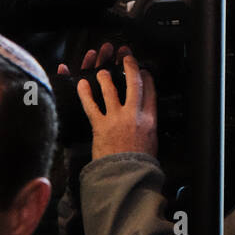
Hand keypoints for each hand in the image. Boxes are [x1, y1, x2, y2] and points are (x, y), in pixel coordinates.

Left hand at [57, 42, 156, 158]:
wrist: (126, 177)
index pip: (150, 91)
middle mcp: (134, 115)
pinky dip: (85, 94)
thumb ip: (148, 128)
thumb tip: (146, 122)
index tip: (143, 71)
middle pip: (134, 84)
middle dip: (130, 67)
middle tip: (127, 57)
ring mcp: (116, 119)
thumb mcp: (152, 143)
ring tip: (101, 71)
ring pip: (111, 90)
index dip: (147, 78)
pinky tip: (82, 84)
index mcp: (150, 120)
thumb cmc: (139, 165)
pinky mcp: (100, 126)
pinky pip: (91, 106)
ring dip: (105, 77)